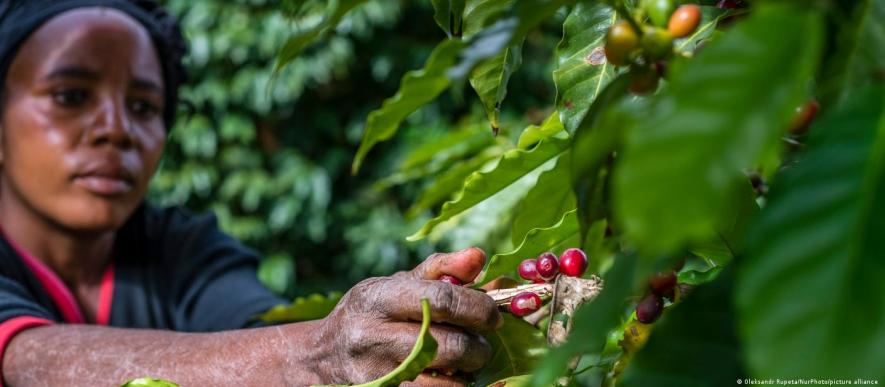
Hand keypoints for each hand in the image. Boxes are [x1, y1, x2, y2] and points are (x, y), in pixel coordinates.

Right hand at [316, 247, 500, 385]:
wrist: (321, 357)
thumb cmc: (370, 314)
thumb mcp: (395, 284)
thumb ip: (439, 270)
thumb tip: (478, 256)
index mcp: (378, 298)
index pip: (440, 300)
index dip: (477, 308)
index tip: (492, 316)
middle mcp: (371, 336)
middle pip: (449, 346)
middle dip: (478, 348)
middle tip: (481, 345)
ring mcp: (374, 375)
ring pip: (445, 383)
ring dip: (466, 375)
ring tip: (464, 365)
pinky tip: (446, 379)